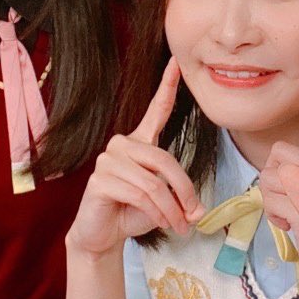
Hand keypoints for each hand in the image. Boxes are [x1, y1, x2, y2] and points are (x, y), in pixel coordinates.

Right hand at [66, 59, 204, 255]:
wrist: (103, 235)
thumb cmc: (132, 214)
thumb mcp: (165, 205)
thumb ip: (182, 199)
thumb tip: (199, 211)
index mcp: (139, 143)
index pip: (156, 110)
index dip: (166, 86)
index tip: (176, 63)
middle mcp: (122, 145)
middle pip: (165, 161)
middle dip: (184, 192)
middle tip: (193, 216)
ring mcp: (108, 160)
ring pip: (154, 183)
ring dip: (171, 209)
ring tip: (178, 226)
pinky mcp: (100, 180)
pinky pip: (140, 194)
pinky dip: (157, 213)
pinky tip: (161, 223)